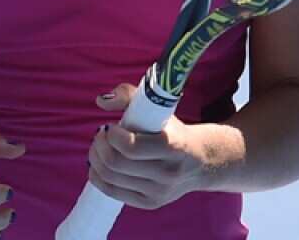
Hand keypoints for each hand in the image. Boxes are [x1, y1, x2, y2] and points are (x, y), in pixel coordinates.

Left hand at [88, 83, 209, 210]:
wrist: (202, 161)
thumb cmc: (174, 131)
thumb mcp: (159, 108)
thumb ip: (130, 95)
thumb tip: (101, 101)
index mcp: (173, 147)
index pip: (130, 147)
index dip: (111, 135)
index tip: (111, 126)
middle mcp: (167, 173)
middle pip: (116, 163)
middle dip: (100, 146)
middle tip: (101, 135)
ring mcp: (158, 192)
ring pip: (111, 178)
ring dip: (96, 159)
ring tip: (99, 147)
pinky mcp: (149, 203)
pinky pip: (112, 192)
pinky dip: (98, 177)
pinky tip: (99, 164)